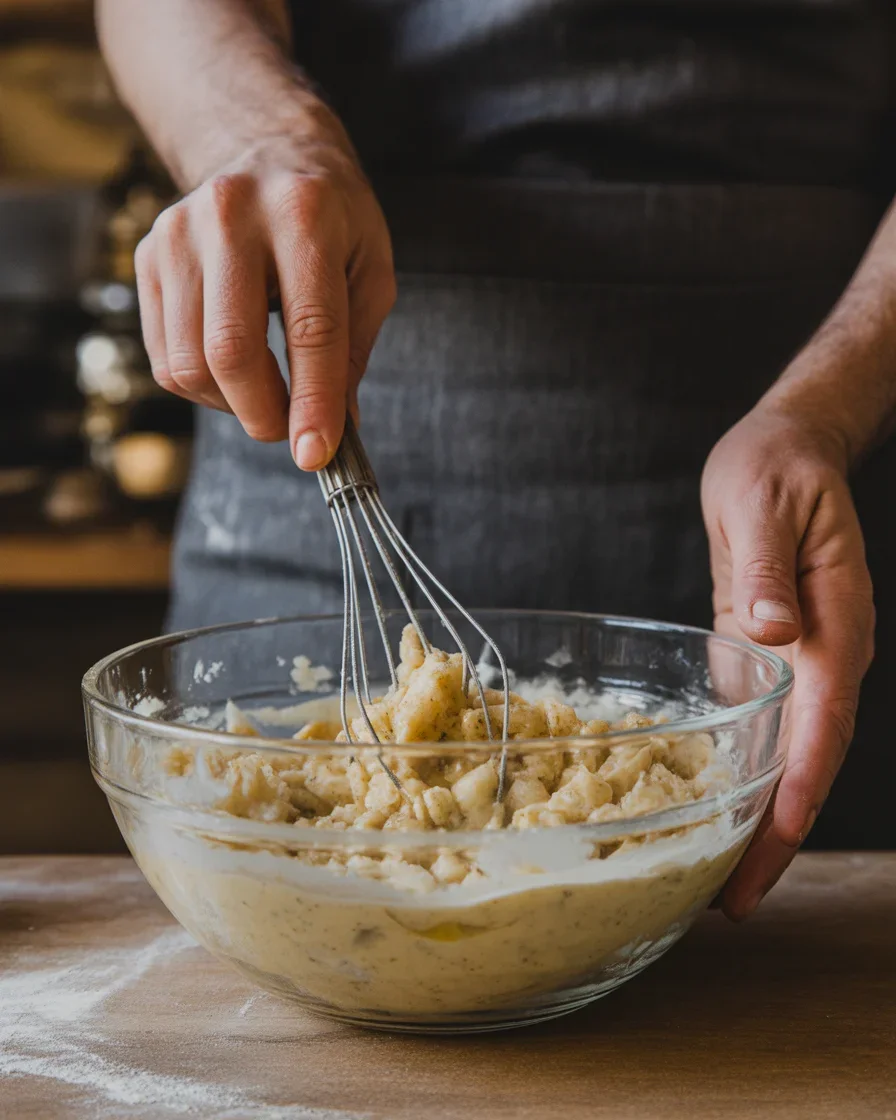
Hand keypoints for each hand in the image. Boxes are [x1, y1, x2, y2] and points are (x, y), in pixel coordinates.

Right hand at [134, 105, 395, 468]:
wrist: (265, 148)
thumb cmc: (331, 218)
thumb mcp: (370, 268)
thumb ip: (355, 347)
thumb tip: (335, 428)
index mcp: (304, 214)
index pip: (310, 330)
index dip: (313, 402)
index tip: (315, 454)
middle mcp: (231, 215)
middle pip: (231, 350)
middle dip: (264, 414)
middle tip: (291, 433)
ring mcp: (178, 234)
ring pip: (190, 362)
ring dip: (232, 404)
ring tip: (267, 394)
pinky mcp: (148, 256)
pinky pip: (165, 356)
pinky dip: (202, 387)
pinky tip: (233, 372)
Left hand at [701, 403, 873, 920]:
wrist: (787, 451)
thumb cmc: (773, 470)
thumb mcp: (761, 505)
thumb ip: (764, 569)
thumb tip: (773, 634)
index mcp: (834, 624)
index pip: (822, 728)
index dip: (796, 795)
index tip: (769, 852)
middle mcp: (826, 655)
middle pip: (809, 762)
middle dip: (776, 835)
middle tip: (733, 902)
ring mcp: (803, 661)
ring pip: (790, 755)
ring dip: (762, 818)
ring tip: (720, 880)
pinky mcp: (774, 656)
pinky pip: (766, 728)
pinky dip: (748, 775)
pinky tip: (715, 807)